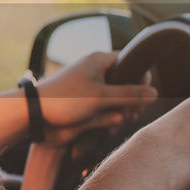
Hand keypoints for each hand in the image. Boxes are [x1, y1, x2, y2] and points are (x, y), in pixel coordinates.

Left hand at [34, 51, 156, 146]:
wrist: (34, 113)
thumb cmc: (65, 100)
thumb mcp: (101, 97)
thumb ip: (129, 94)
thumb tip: (155, 93)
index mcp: (100, 60)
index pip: (131, 62)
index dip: (141, 80)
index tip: (143, 98)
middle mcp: (95, 70)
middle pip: (125, 82)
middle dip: (131, 101)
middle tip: (131, 116)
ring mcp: (89, 85)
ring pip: (115, 97)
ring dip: (119, 112)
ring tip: (117, 123)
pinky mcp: (82, 100)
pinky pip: (102, 107)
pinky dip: (107, 117)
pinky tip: (106, 129)